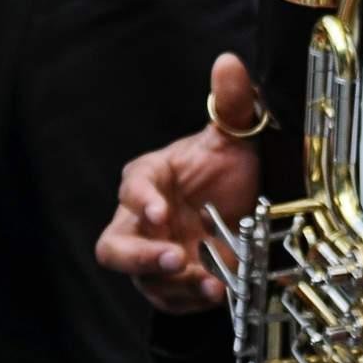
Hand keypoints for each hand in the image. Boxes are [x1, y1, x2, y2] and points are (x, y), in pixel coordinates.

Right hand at [94, 53, 259, 313]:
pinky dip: (187, 301)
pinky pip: (167, 299)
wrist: (248, 204)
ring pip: (142, 278)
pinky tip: (215, 294)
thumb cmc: (228, 168)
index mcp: (149, 179)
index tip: (160, 210)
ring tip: (208, 283)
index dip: (141, 200)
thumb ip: (232, 102)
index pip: (132, 187)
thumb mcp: (237, 136)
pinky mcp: (170, 283)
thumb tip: (229, 62)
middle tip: (172, 258)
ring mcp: (153, 254)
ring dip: (172, 284)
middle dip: (138, 256)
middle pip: (114, 245)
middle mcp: (142, 220)